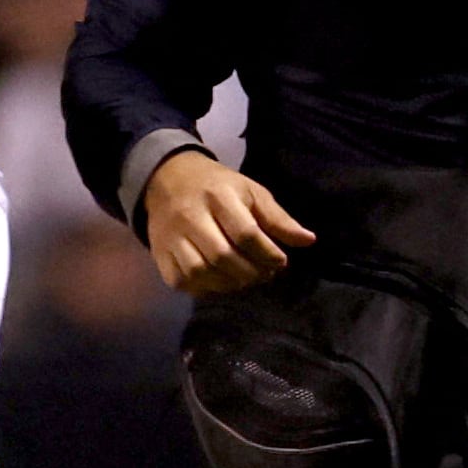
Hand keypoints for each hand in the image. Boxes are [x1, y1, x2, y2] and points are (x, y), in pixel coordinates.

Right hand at [140, 152, 313, 294]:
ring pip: (199, 272)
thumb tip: (308, 241)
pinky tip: (219, 282)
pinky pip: (181, 281)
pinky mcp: (159, 254)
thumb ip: (278, 218)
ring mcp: (170, 237)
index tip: (280, 262)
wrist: (167, 179)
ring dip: (228, 283)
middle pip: (222, 256)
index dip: (268, 254)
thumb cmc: (217, 186)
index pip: (245, 233)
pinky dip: (204, 289)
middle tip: (264, 275)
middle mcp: (190, 217)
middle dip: (250, 272)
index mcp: (218, 196)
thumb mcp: (251, 192)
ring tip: (244, 280)